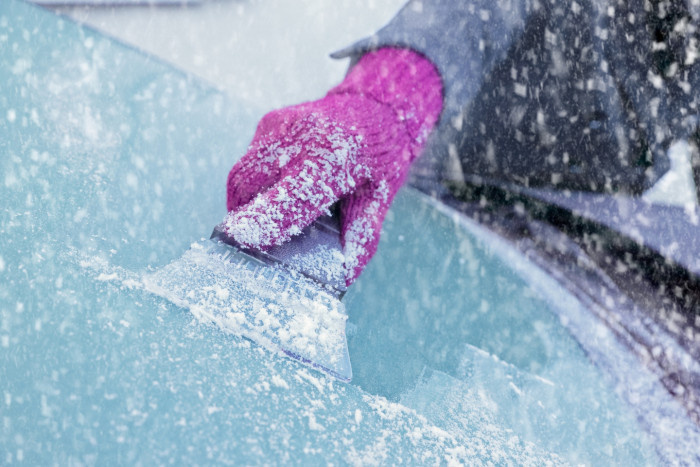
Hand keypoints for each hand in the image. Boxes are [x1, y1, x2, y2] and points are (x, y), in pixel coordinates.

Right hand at [224, 48, 441, 284]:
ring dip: (245, 203)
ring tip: (265, 216)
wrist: (377, 106)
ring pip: (241, 174)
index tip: (239, 238)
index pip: (294, 193)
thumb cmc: (379, 161)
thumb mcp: (378, 203)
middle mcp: (302, 136)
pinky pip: (247, 162)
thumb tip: (335, 282)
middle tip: (255, 241)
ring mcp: (280, 126)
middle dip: (245, 218)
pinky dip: (253, 185)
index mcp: (336, 159)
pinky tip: (276, 188)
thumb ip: (357, 241)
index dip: (266, 217)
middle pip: (251, 184)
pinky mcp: (268, 123)